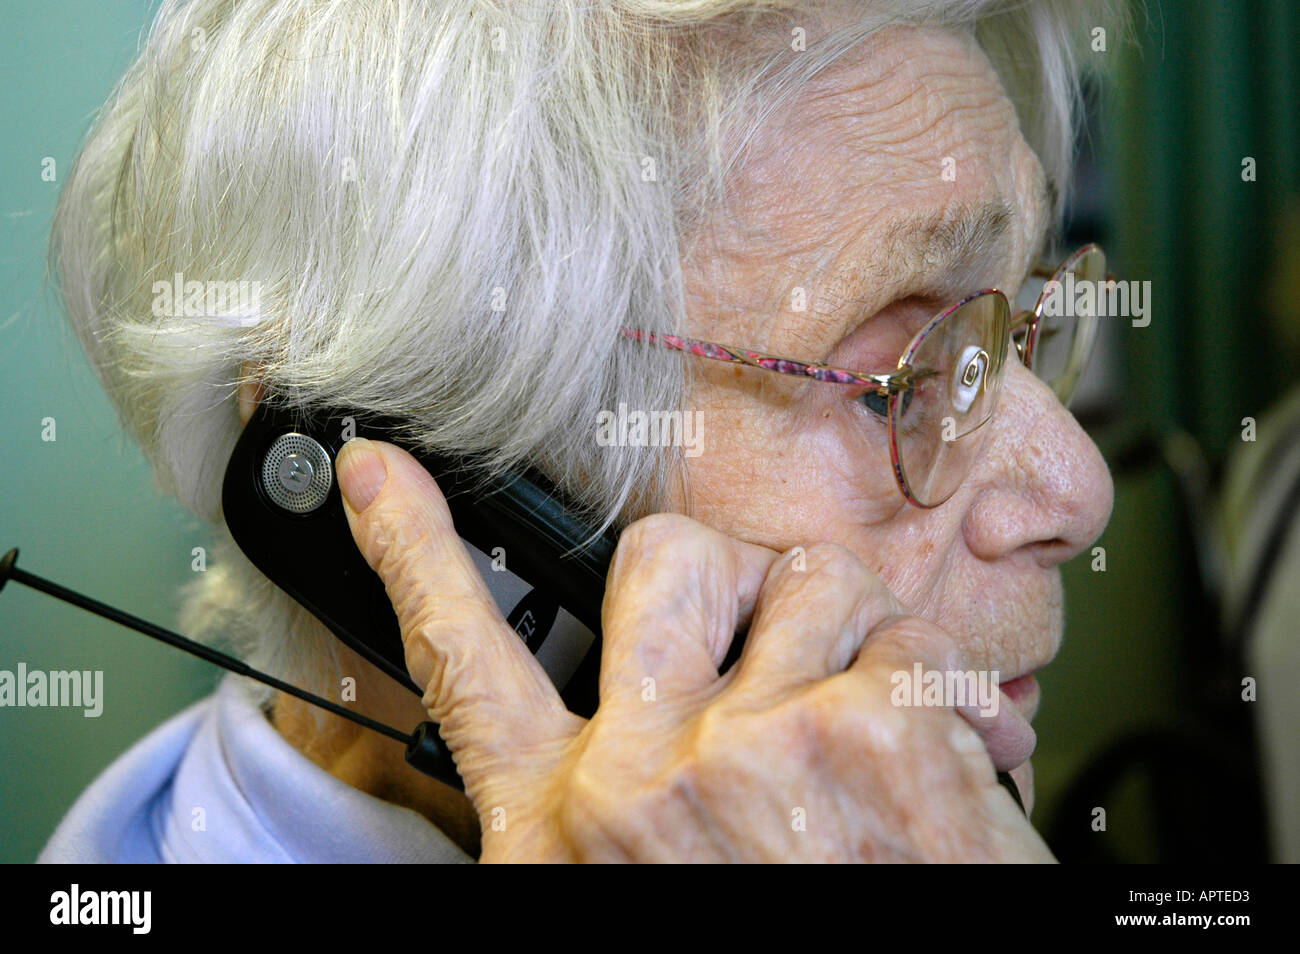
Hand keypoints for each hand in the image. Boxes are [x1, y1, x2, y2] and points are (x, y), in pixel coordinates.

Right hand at [336, 437, 1054, 861]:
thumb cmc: (767, 948)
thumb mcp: (637, 889)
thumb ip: (618, 806)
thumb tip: (642, 732)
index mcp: (566, 823)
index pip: (460, 657)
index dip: (412, 550)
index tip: (377, 473)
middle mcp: (642, 774)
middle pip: (665, 559)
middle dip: (728, 574)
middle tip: (769, 642)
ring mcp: (757, 743)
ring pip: (812, 575)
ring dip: (849, 635)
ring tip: (863, 734)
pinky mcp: (871, 732)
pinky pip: (911, 636)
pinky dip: (944, 690)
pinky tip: (944, 767)